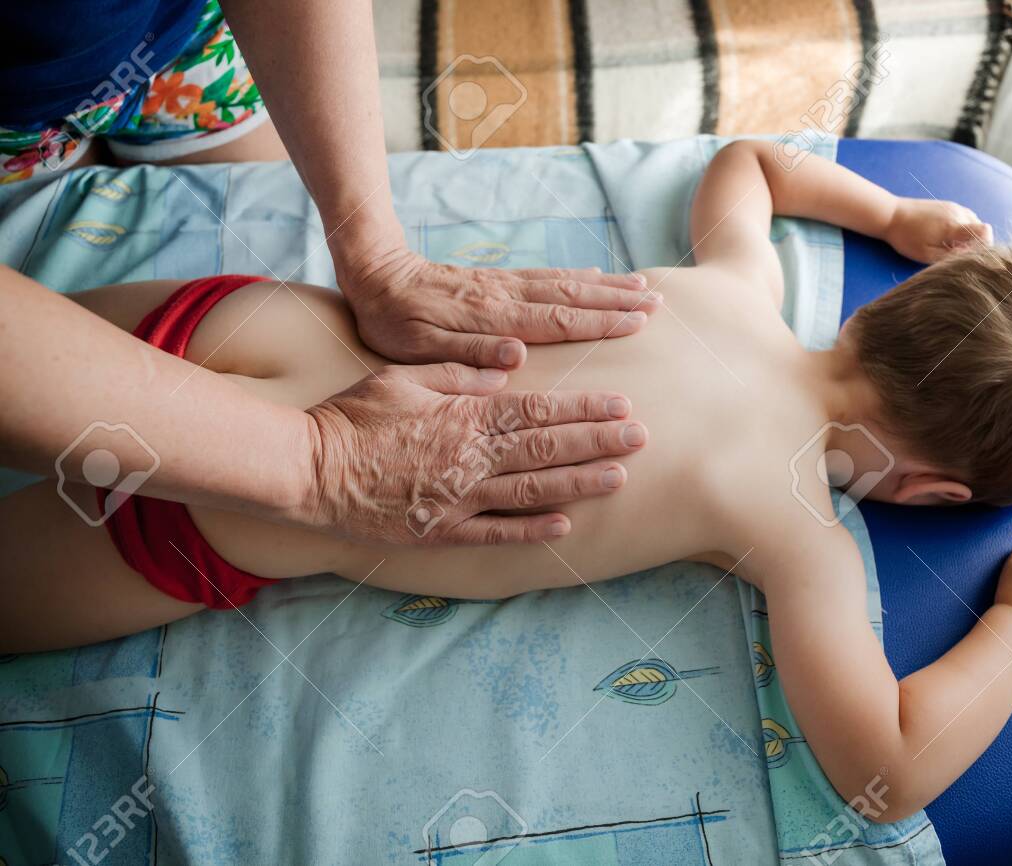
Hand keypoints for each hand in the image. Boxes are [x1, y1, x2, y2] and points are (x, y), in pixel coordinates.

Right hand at [300, 363, 647, 544]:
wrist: (306, 470)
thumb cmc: (351, 417)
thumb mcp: (402, 378)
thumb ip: (456, 372)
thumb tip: (504, 367)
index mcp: (464, 417)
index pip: (538, 411)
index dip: (584, 409)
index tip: (620, 406)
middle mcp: (471, 459)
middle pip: (548, 448)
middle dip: (599, 442)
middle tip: (641, 437)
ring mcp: (459, 499)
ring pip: (534, 490)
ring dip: (580, 483)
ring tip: (620, 477)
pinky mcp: (442, 531)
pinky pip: (496, 532)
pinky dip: (533, 530)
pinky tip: (566, 526)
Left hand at [339, 247, 662, 364]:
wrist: (373, 272)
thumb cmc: (393, 320)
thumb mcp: (418, 348)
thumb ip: (468, 353)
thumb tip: (517, 355)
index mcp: (491, 318)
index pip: (556, 321)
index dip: (599, 323)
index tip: (637, 322)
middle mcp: (504, 296)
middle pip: (571, 297)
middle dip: (616, 301)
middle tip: (657, 303)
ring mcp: (503, 285)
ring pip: (564, 283)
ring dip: (605, 286)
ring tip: (641, 287)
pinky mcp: (497, 280)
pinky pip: (547, 276)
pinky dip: (577, 278)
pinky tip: (595, 279)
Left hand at [883, 198, 992, 263]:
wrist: (891, 215)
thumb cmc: (906, 238)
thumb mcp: (926, 254)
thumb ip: (951, 256)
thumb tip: (970, 257)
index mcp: (952, 227)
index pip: (985, 232)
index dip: (985, 246)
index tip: (971, 254)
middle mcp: (957, 213)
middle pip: (981, 230)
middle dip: (974, 243)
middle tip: (954, 252)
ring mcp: (954, 206)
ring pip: (975, 222)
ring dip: (969, 235)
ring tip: (949, 243)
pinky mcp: (949, 204)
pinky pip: (966, 216)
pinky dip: (963, 227)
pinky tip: (947, 234)